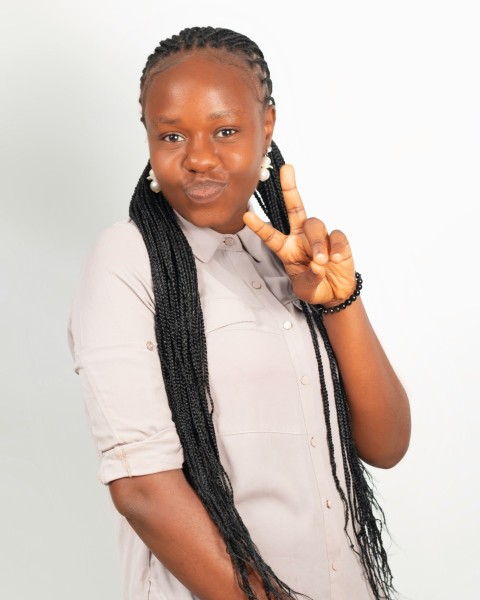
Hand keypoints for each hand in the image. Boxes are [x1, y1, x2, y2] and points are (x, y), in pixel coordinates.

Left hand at [243, 164, 355, 305]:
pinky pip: (336, 236)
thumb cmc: (315, 287)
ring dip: (317, 243)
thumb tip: (318, 265)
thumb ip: (309, 278)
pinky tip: (337, 258)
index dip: (259, 226)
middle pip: (295, 208)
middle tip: (287, 170)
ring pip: (315, 225)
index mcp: (286, 249)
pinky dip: (337, 247)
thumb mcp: (305, 290)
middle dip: (290, 188)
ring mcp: (320, 237)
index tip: (246, 216)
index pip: (270, 235)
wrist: (336, 293)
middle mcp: (301, 238)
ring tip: (321, 261)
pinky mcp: (338, 240)